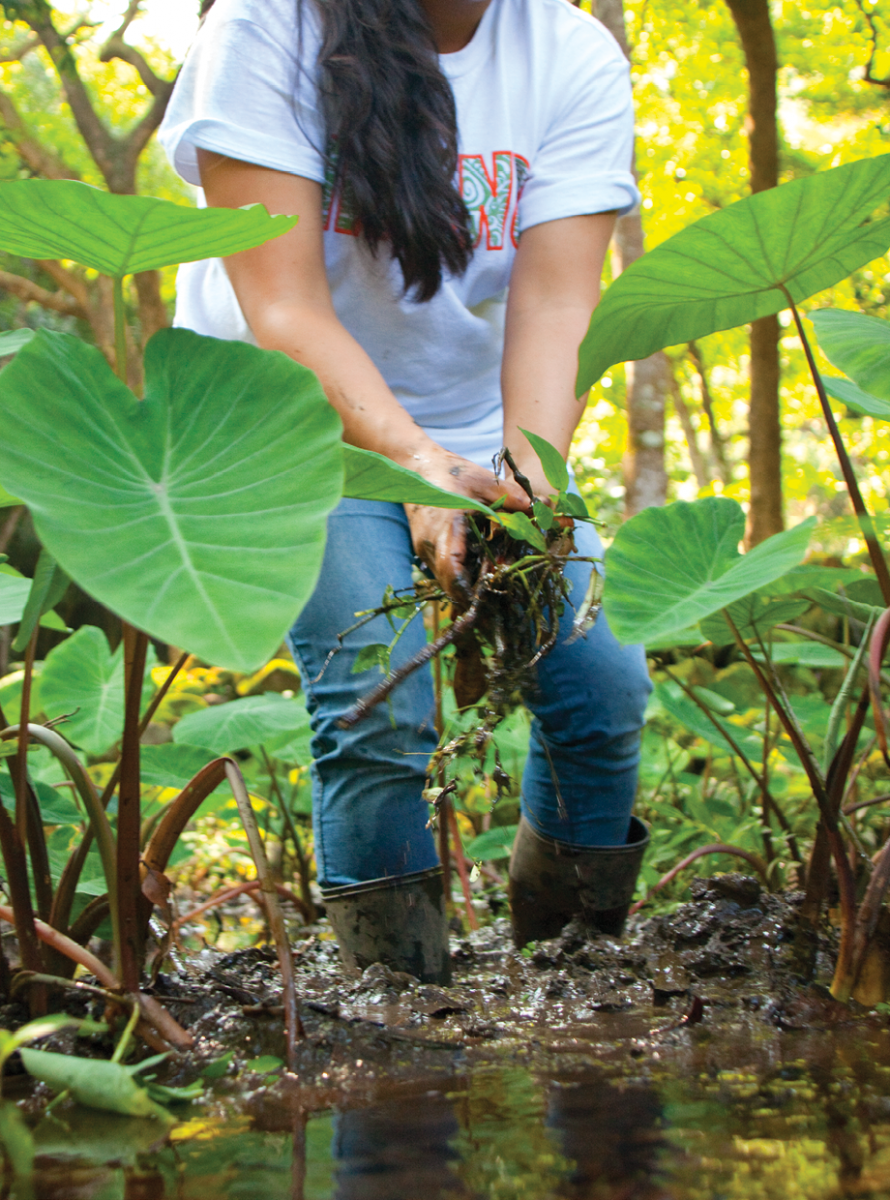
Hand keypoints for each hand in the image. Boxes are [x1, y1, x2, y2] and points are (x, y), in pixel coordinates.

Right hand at [405, 450, 529, 599]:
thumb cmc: (449, 471)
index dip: (468, 590)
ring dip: (467, 585)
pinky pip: (443, 569)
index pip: (452, 570)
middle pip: (449, 583)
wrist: (415, 464)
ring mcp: (426, 547)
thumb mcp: (482, 479)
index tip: (488, 601)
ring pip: (445, 579)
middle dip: (472, 595)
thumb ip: (510, 495)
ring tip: (493, 587)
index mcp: (444, 528)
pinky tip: (480, 569)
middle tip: (498, 603)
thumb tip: (536, 507)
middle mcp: (431, 544)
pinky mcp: (426, 547)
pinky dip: (461, 574)